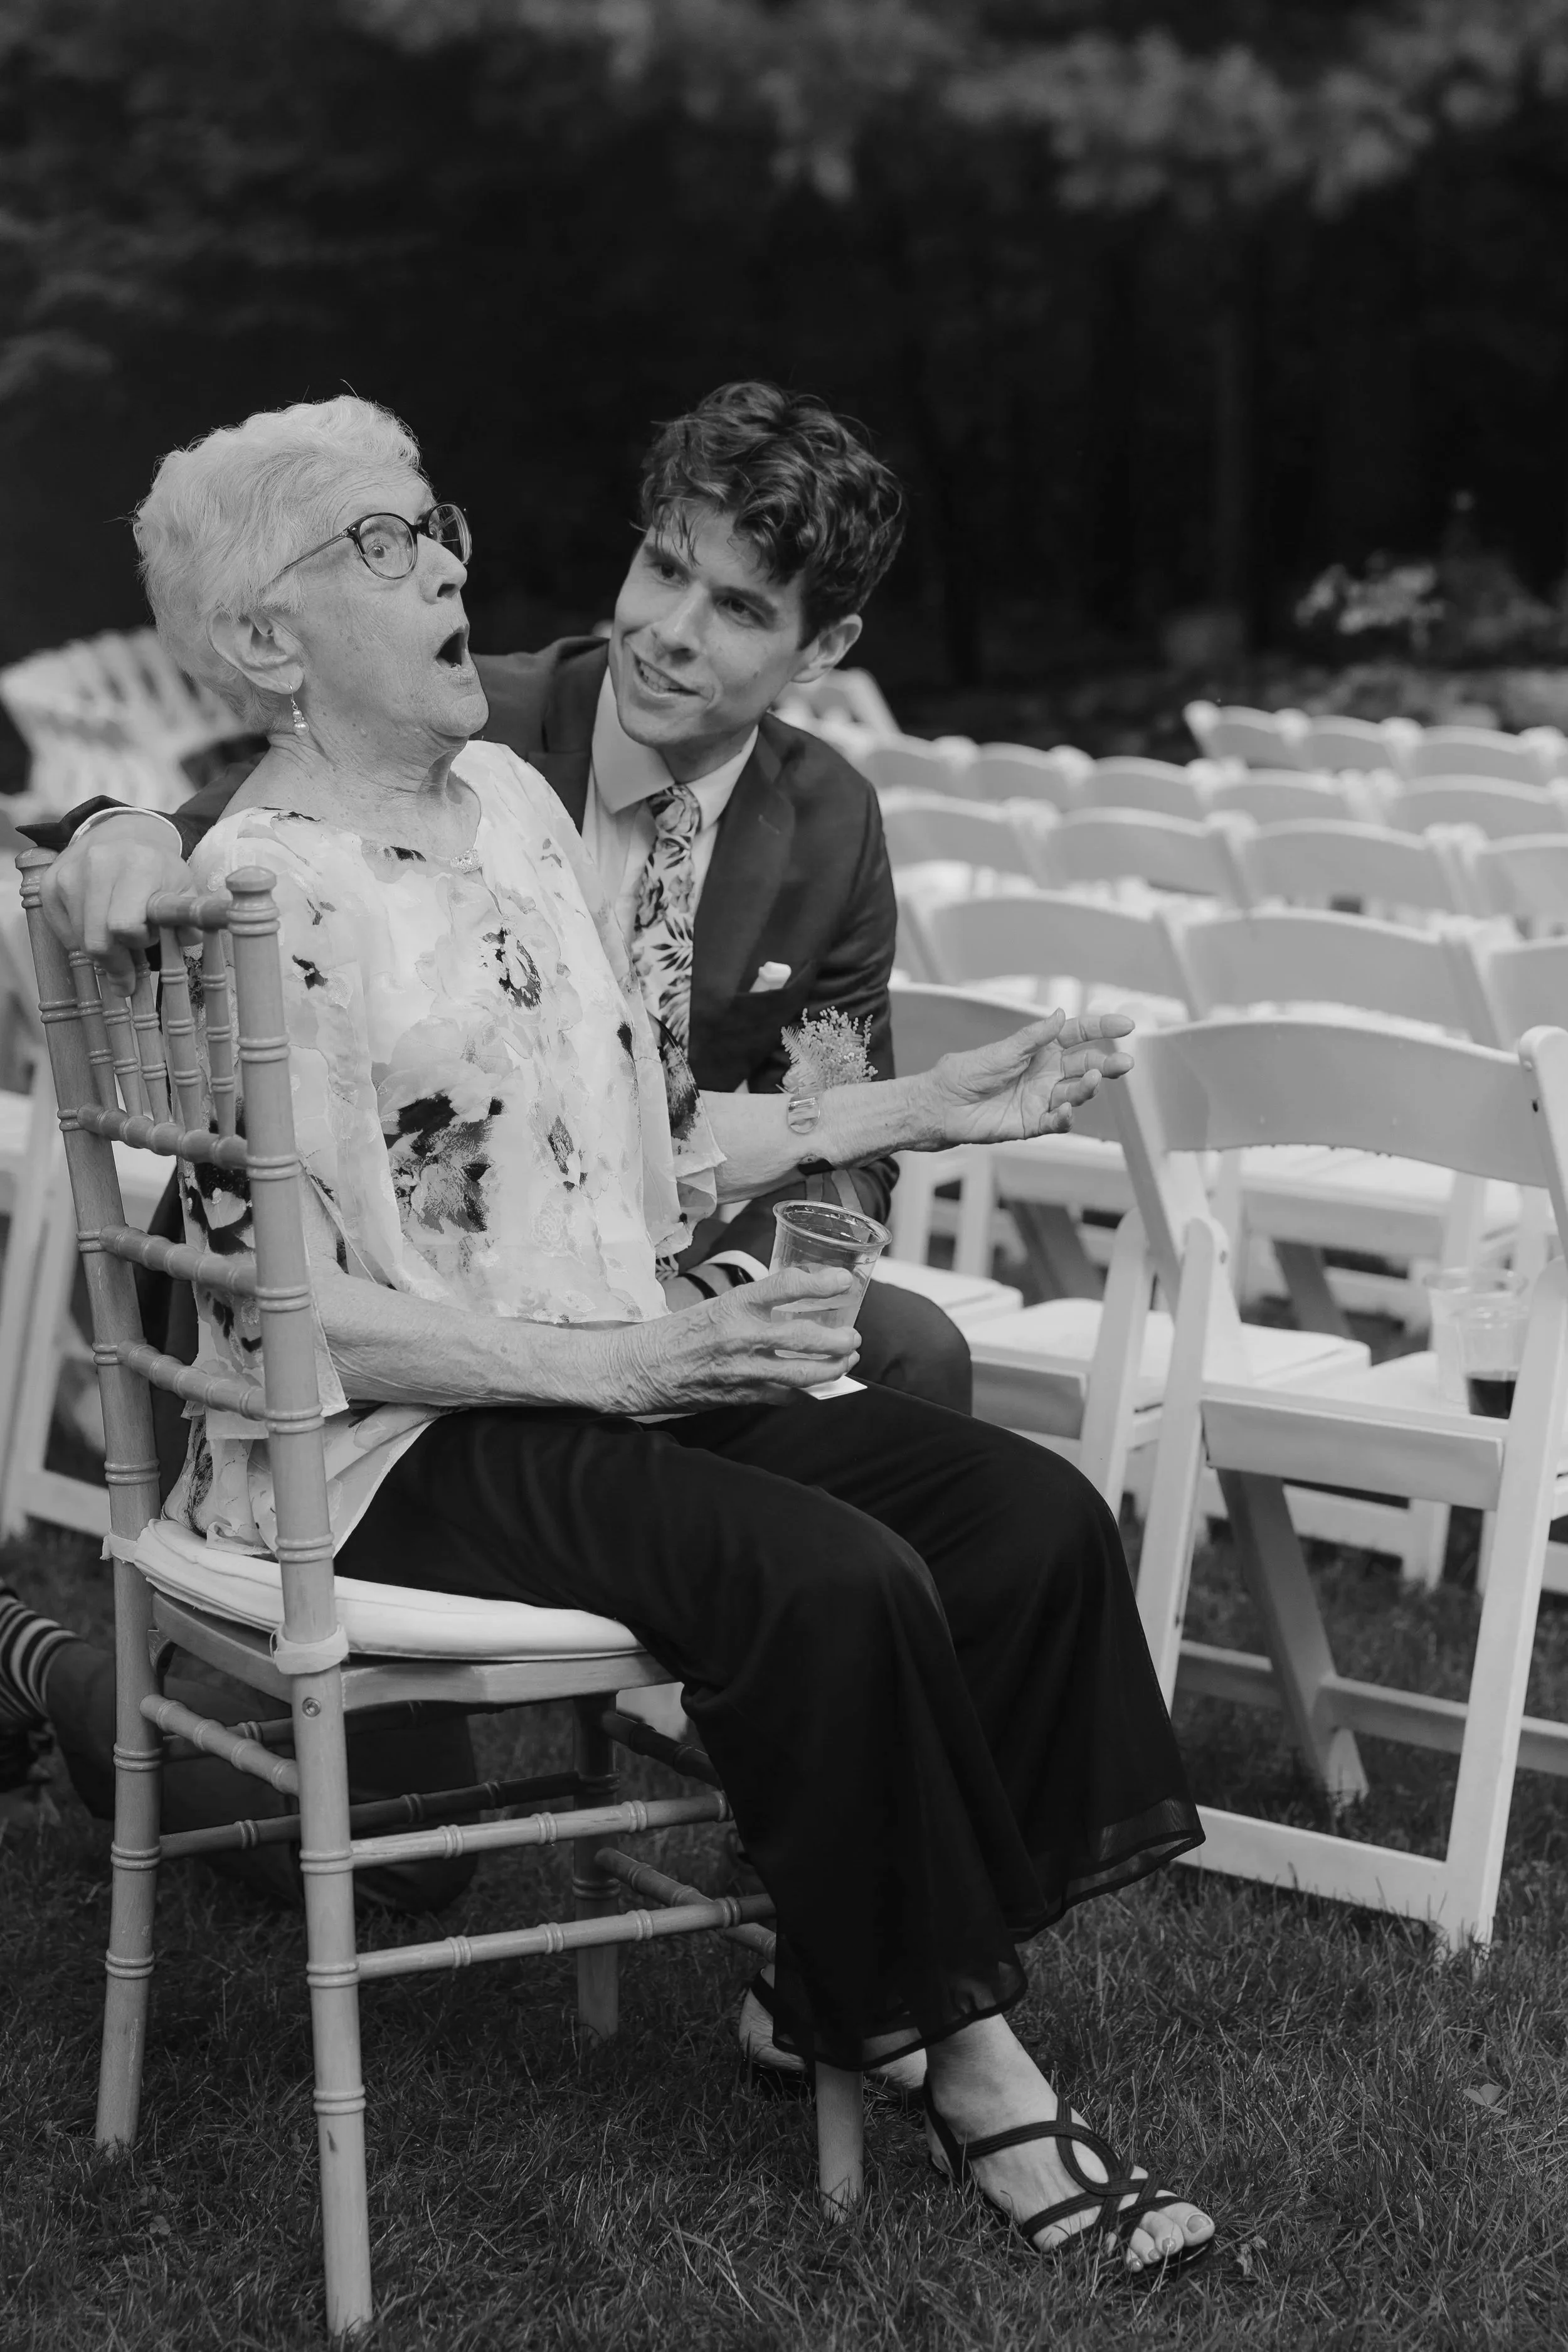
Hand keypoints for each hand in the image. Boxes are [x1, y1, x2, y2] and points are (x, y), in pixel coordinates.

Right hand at [39, 813, 194, 993]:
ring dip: (101, 948)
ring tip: (117, 934)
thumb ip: (188, 920)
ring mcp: (69, 872)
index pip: (124, 926)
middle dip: (117, 959)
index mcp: (138, 865)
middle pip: (97, 940)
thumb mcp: (184, 890)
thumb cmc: (159, 870)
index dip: (138, 941)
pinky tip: (98, 925)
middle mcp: (98, 864)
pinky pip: (62, 931)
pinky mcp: (51, 883)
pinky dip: (81, 939)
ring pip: (78, 939)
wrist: (126, 834)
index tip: (148, 939)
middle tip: (130, 961)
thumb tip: (184, 942)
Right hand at [607, 1267, 860, 1411]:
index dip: (822, 1282)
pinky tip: (811, 1385)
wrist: (637, 1369)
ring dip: (832, 1369)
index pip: (787, 1285)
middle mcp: (741, 1336)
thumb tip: (793, 1309)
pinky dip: (803, 1391)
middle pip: (807, 1336)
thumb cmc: (673, 1334)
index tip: (843, 1280)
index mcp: (733, 1304)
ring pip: (803, 1373)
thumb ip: (752, 1309)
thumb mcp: (713, 1307)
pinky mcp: (740, 1396)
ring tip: (845, 1362)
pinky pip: (784, 1396)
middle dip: (839, 1339)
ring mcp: (742, 1370)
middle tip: (853, 1337)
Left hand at [924, 1009, 1134, 1147]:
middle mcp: (1047, 1073)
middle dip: (1107, 1064)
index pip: (1079, 1035)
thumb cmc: (967, 1072)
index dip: (1102, 1029)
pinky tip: (1065, 1111)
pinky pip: (1056, 1122)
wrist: (943, 1105)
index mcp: (1042, 1049)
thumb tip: (1060, 1013)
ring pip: (1076, 1094)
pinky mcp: (1033, 1123)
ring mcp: (1043, 1099)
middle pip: (1086, 1066)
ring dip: (1088, 1088)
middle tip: (1124, 1064)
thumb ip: (1033, 1036)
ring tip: (1094, 1081)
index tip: (1126, 1026)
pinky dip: (1064, 1118)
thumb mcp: (1002, 1050)